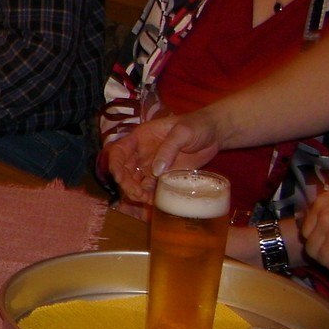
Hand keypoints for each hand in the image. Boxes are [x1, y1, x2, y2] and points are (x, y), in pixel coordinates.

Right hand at [105, 114, 219, 203]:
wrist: (213, 134)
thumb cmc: (196, 126)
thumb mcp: (182, 132)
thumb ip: (168, 148)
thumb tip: (156, 170)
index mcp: (140, 138)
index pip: (119, 151)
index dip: (115, 164)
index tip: (120, 177)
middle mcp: (141, 153)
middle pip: (125, 169)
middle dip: (126, 183)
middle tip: (136, 193)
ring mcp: (151, 165)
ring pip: (135, 181)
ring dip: (135, 191)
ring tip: (144, 200)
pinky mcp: (163, 176)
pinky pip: (151, 187)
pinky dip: (149, 195)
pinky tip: (153, 202)